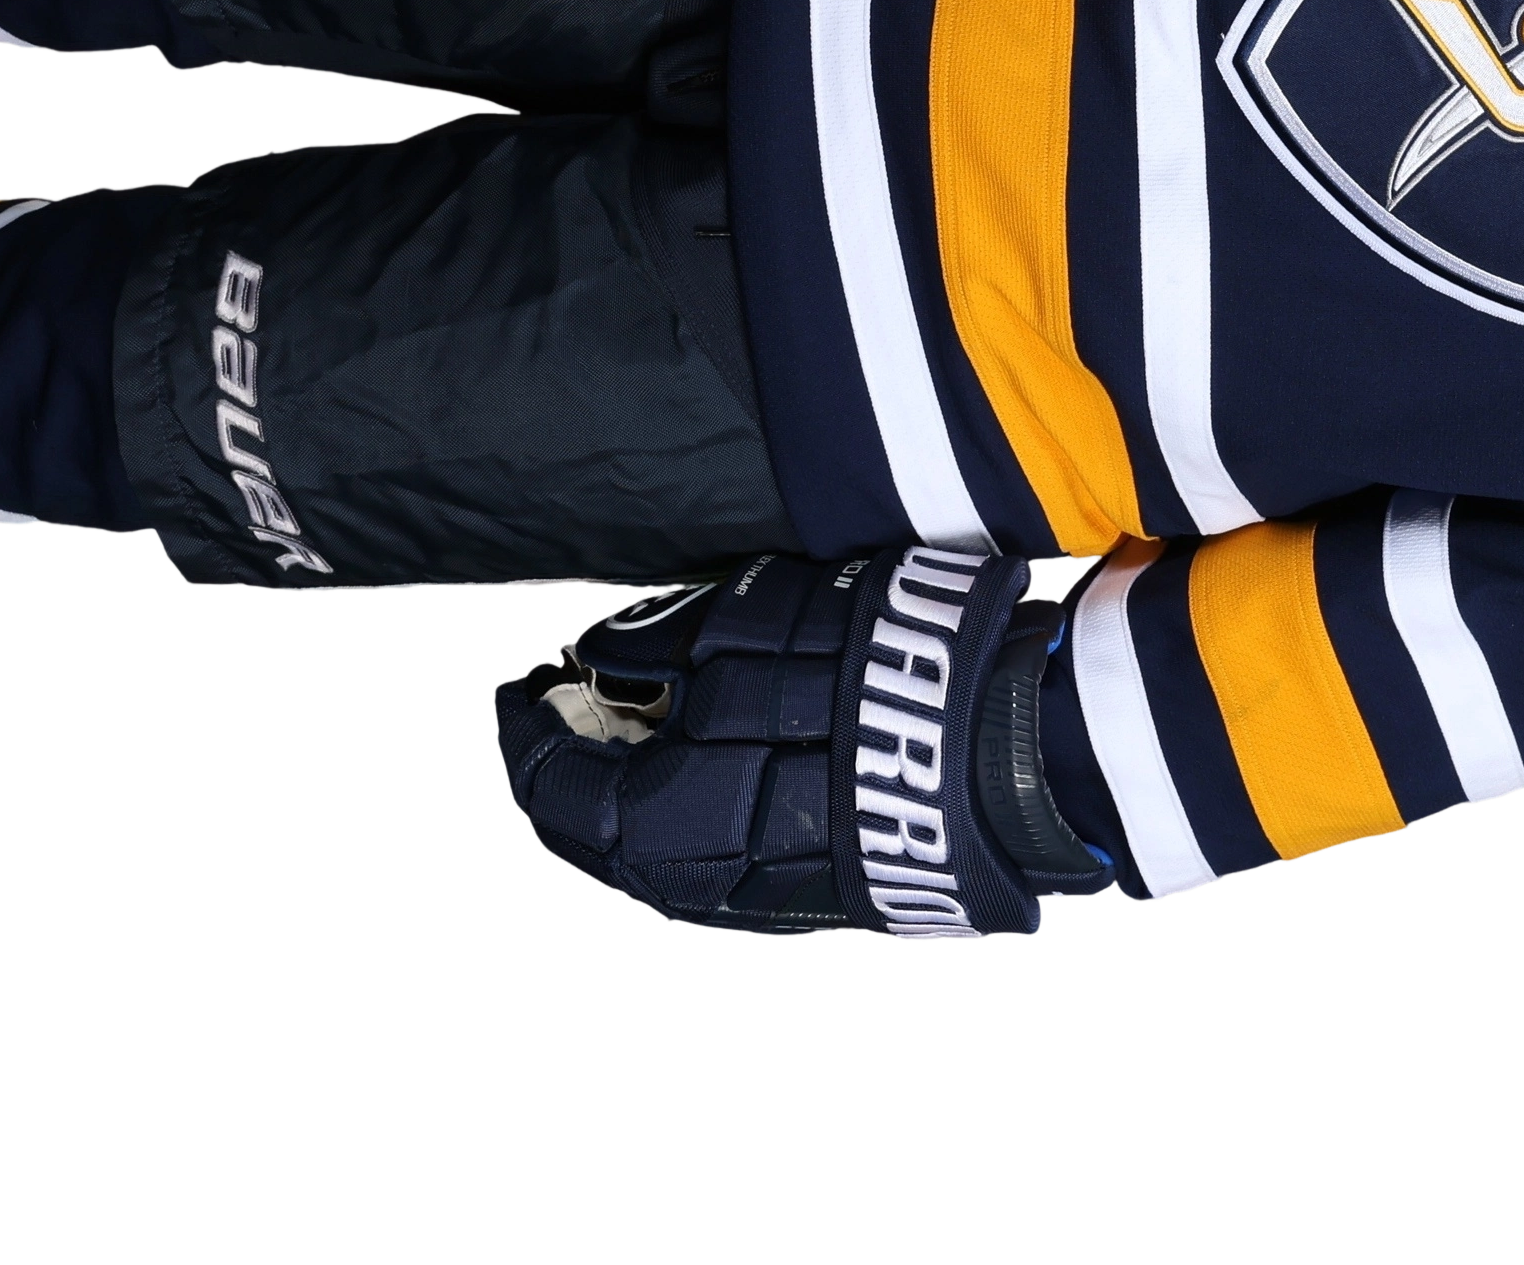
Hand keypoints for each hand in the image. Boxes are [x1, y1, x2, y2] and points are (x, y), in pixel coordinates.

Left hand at [493, 545, 1107, 939]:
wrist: (992, 751)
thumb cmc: (862, 677)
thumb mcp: (745, 625)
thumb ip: (653, 644)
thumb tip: (595, 656)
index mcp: (648, 820)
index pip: (549, 780)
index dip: (530, 723)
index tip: (530, 680)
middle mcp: (682, 878)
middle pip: (587, 829)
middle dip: (572, 762)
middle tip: (581, 698)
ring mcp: (744, 897)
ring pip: (646, 851)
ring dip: (627, 790)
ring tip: (646, 723)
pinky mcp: (800, 896)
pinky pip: (703, 860)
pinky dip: (678, 813)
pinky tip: (707, 764)